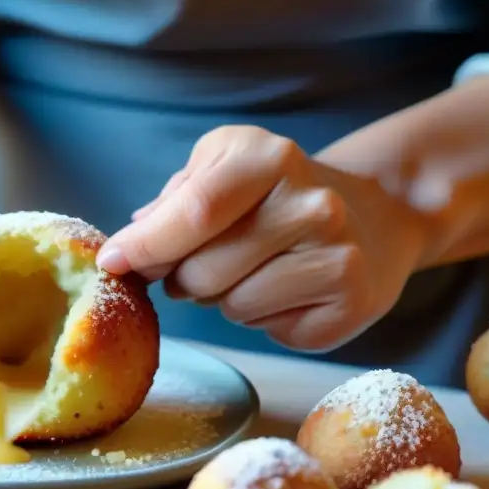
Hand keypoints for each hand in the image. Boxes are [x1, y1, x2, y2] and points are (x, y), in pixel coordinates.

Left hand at [96, 126, 428, 350]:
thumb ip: (174, 201)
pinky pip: (271, 330)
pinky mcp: (352, 302)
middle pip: (203, 271)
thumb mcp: (225, 168)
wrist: (376, 216)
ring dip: (225, 299)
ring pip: (233, 306)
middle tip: (206, 264)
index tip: (112, 263)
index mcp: (271, 158)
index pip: (194, 210)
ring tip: (255, 272)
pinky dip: (264, 319)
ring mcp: (339, 255)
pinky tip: (288, 291)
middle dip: (184, 277)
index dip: (144, 244)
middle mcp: (313, 204)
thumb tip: (126, 245)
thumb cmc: (276, 195)